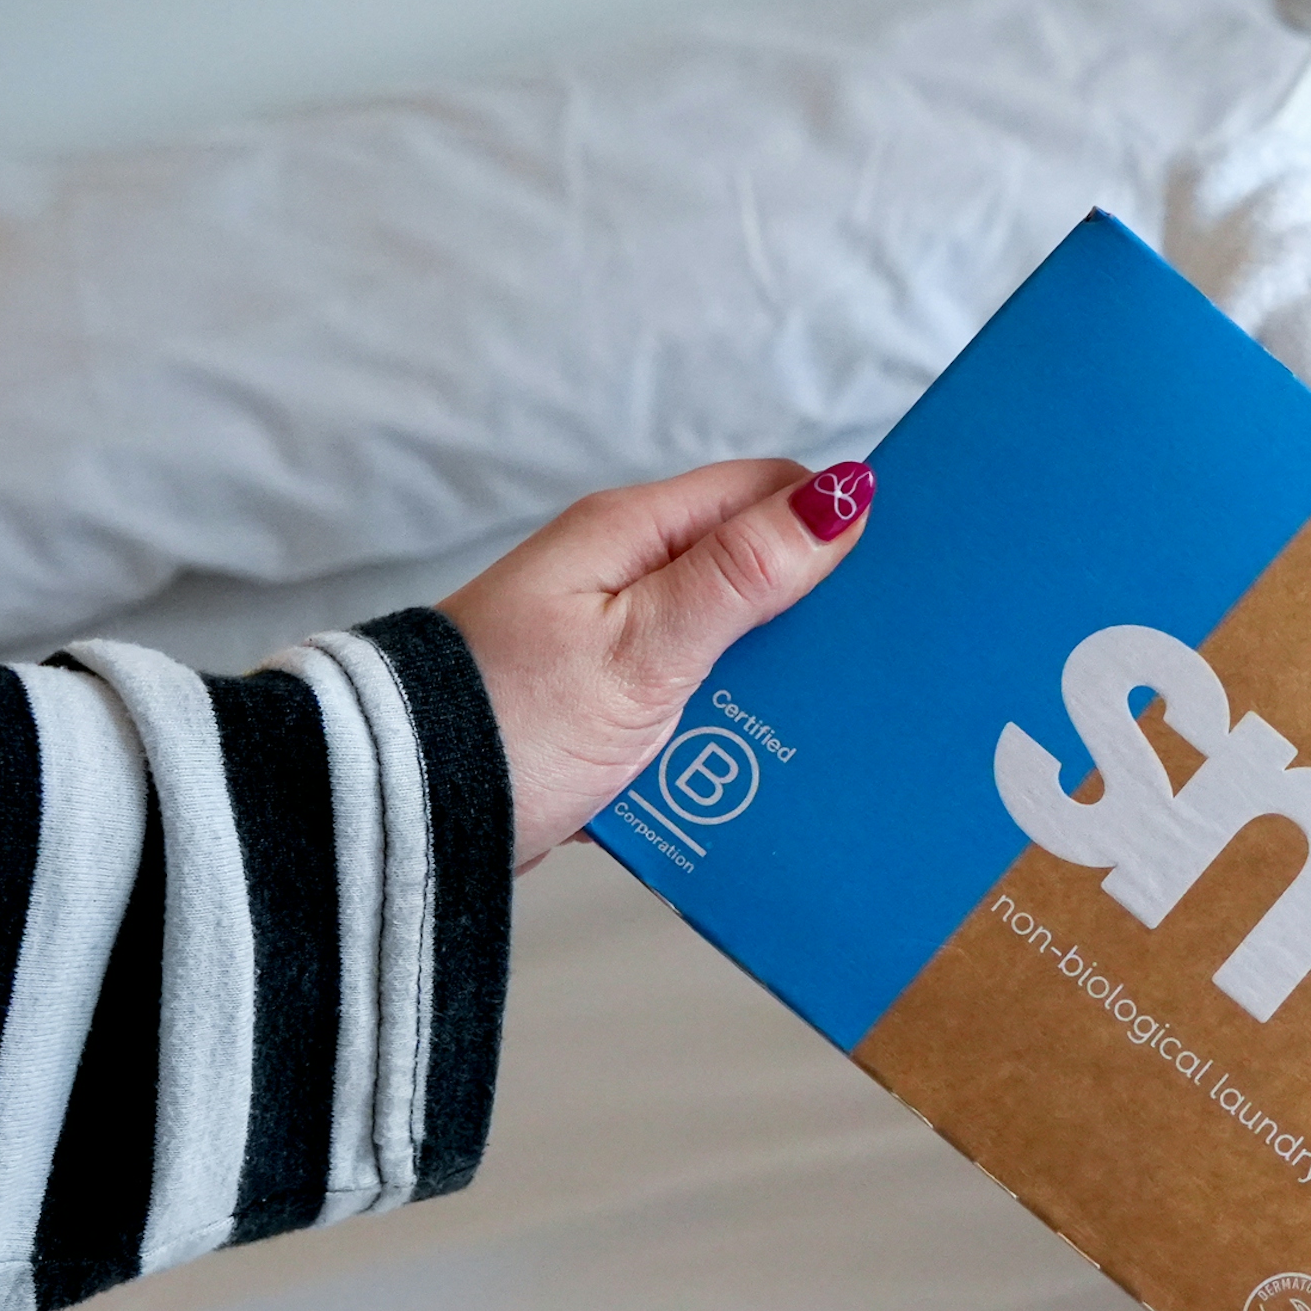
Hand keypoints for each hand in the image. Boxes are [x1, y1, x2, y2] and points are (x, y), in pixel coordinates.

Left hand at [438, 458, 873, 868]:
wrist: (405, 818)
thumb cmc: (510, 725)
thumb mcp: (646, 647)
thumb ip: (743, 575)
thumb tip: (840, 497)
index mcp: (631, 534)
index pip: (765, 491)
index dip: (837, 516)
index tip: (905, 562)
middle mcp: (622, 574)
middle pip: (755, 569)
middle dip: (816, 609)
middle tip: (880, 658)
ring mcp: (613, 639)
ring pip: (732, 643)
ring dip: (776, 681)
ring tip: (834, 719)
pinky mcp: (606, 703)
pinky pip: (697, 701)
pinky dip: (732, 727)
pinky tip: (765, 763)